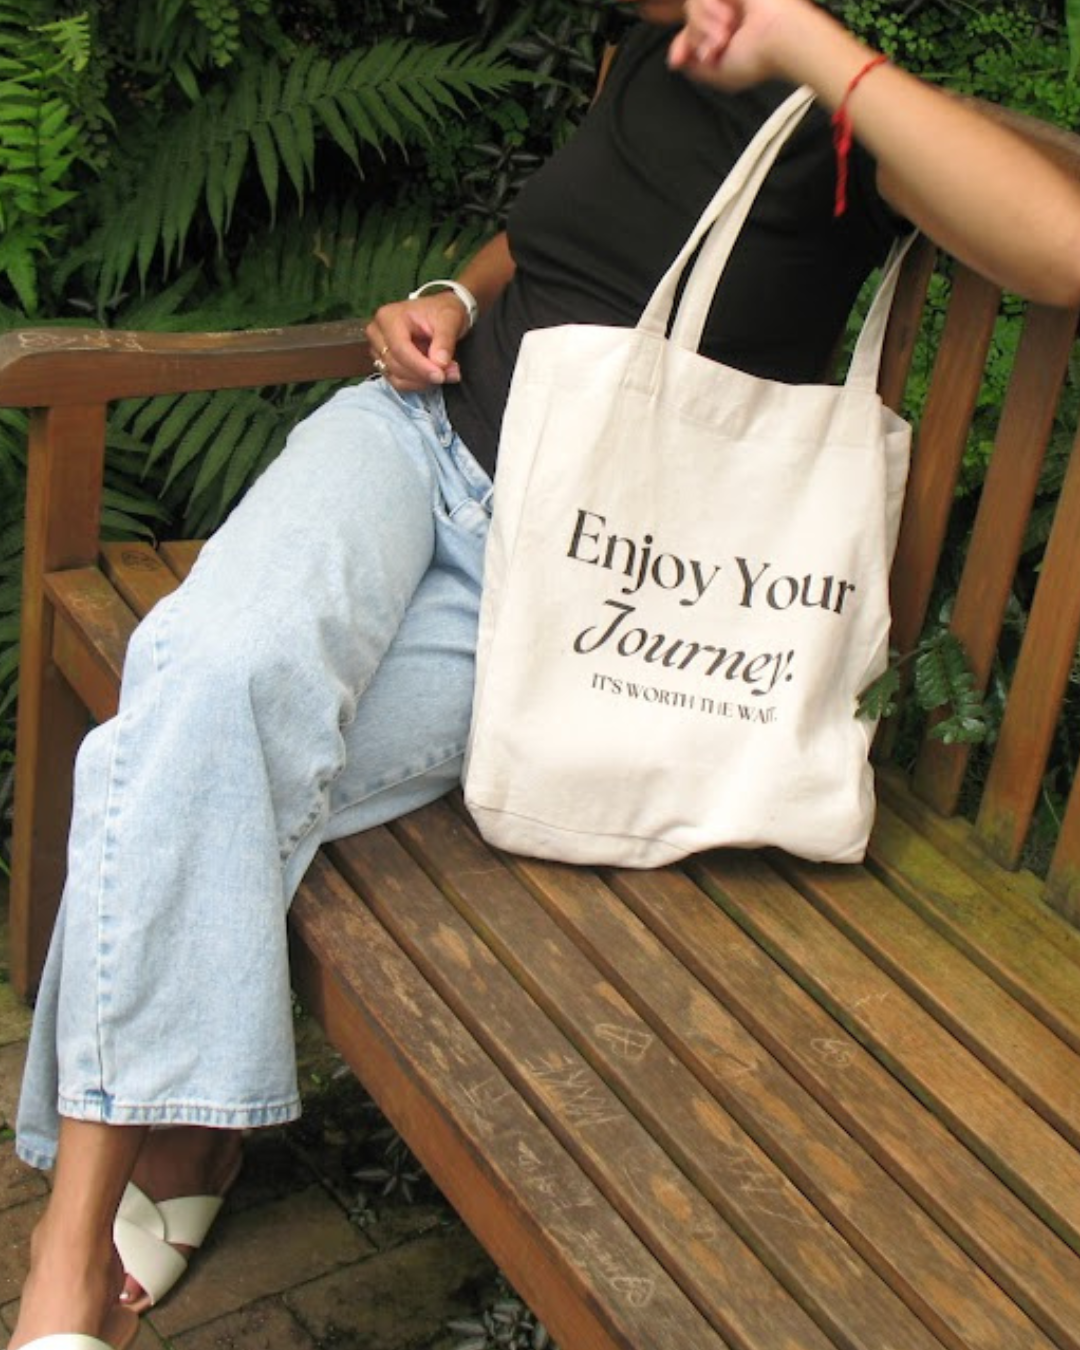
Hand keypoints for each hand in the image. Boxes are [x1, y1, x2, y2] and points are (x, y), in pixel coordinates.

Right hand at [364, 290, 469, 390]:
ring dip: (423, 381)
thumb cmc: (441, 312)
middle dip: (425, 374)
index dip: (420, 366)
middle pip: (396, 365)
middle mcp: (378, 333)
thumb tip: (440, 363)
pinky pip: (398, 383)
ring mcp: (378, 350)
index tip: (440, 375)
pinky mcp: (384, 363)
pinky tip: (433, 375)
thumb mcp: (450, 320)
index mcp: (389, 317)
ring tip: (446, 372)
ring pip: (397, 377)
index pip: (400, 349)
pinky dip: (418, 384)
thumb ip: (445, 341)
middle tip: (452, 372)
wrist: (440, 314)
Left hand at [668, 0, 803, 90]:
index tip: (676, 60)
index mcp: (725, 36)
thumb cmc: (760, 58)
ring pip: (691, 9)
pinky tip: (728, 18)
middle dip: (695, 39)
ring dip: (703, 26)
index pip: (690, 35)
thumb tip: (677, 59)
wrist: (780, 37)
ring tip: (725, 35)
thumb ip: (695, 67)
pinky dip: (708, 9)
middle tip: (717, 48)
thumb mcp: (719, 74)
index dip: (680, 46)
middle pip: (688, 22)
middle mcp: (726, 15)